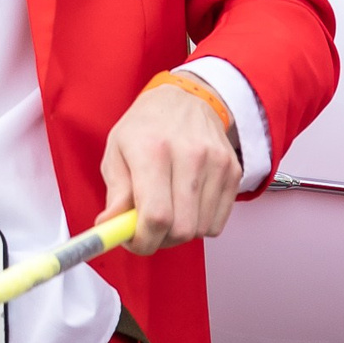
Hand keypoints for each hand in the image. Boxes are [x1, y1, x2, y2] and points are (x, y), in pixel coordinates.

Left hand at [99, 73, 241, 255]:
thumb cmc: (145, 127)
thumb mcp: (116, 151)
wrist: (186, 99)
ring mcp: (217, 165)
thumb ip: (115, 193)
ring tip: (165, 212)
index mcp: (152, 150)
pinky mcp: (234, 172)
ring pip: (201, 229)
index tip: (133, 243)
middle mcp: (189, 156)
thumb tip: (110, 227)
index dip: (143, 240)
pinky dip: (200, 224)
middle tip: (146, 230)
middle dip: (160, 240)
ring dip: (179, 233)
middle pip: (182, 228)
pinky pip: (218, 222)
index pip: (156, 215)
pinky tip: (185, 205)